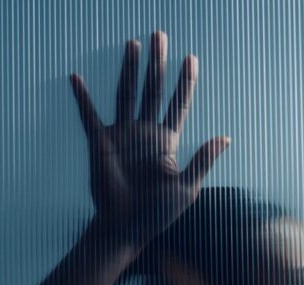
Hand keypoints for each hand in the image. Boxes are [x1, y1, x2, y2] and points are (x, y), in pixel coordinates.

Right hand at [70, 30, 230, 246]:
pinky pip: (90, 116)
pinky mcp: (101, 144)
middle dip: (157, 64)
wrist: (125, 228)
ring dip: (130, 69)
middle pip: (152, 90)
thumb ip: (204, 160)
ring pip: (127, 94)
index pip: (178, 105)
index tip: (191, 58)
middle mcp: (145, 134)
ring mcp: (123, 136)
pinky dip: (83, 98)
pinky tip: (77, 78)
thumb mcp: (187, 188)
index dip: (185, 82)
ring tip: (133, 44)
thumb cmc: (157, 214)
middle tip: (160, 36)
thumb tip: (226, 138)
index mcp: (167, 143)